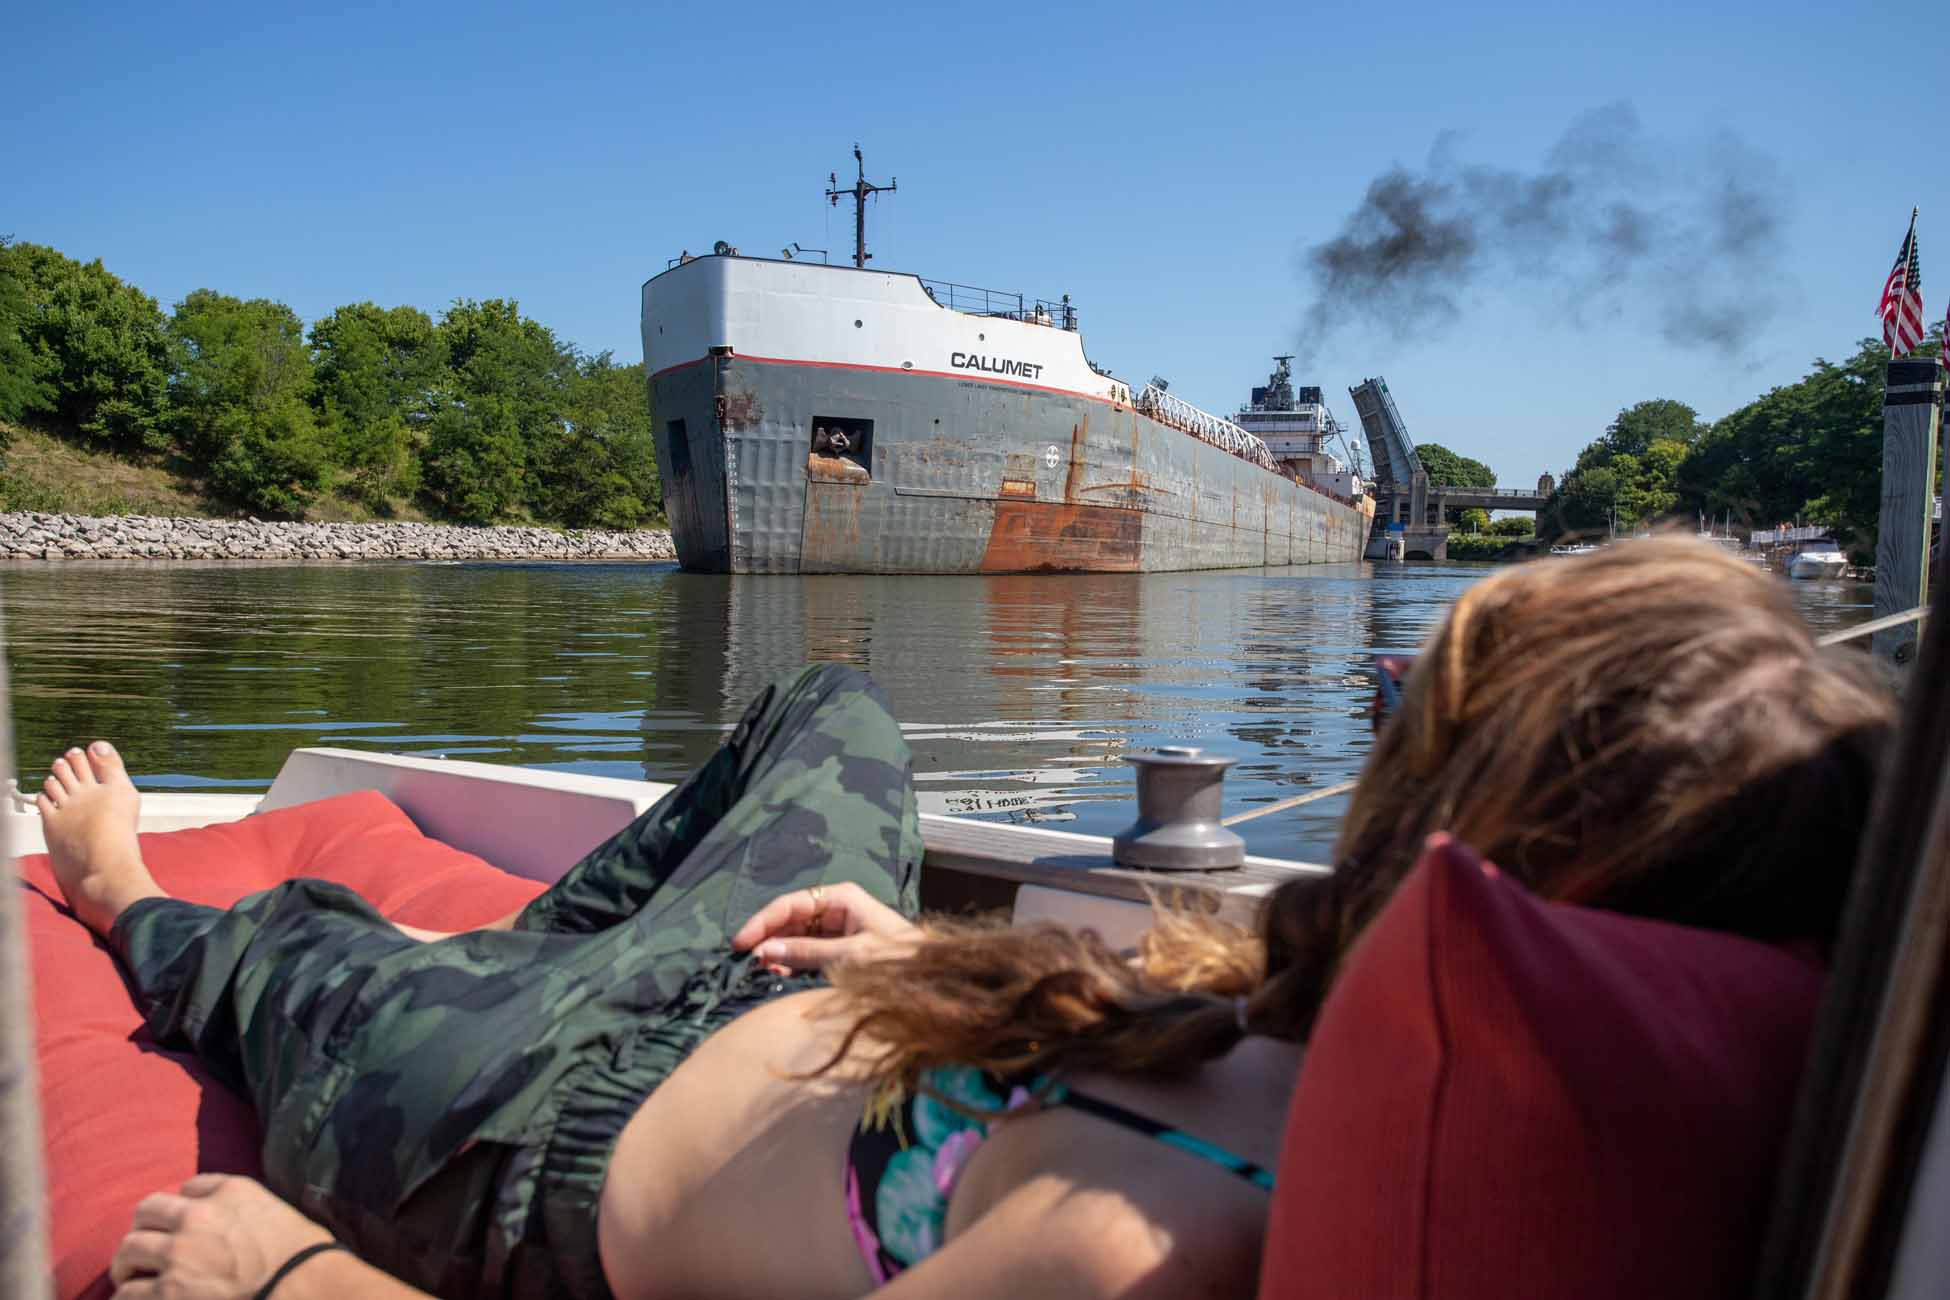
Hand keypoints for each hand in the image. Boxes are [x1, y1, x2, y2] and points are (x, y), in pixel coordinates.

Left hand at [111, 1174, 332, 1298]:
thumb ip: (245, 1208)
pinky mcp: (167, 1293)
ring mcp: (177, 1256)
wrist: (302, 1287)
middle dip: (142, 1230)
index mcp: (229, 1191)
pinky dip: (128, 1297)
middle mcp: (196, 1217)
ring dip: (127, 1264)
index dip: (182, 1207)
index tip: (182, 1223)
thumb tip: (225, 1223)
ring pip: (127, 1250)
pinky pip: (127, 1293)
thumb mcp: (278, 1213)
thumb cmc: (302, 1255)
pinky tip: (135, 1299)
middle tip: (144, 1249)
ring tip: (130, 1276)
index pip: (188, 1187)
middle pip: (146, 1212)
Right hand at [732, 881, 918, 972]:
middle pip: (790, 919)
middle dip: (768, 937)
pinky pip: (807, 951)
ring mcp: (837, 928)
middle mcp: (835, 908)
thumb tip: (765, 950)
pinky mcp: (840, 948)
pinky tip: (779, 972)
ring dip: (777, 951)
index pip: (790, 904)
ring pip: (795, 936)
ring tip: (761, 969)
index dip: (762, 921)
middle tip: (747, 960)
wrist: (931, 976)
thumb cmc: (896, 957)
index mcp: (840, 898)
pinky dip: (792, 961)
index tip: (740, 942)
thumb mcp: (849, 954)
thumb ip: (806, 952)